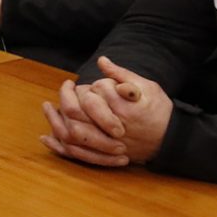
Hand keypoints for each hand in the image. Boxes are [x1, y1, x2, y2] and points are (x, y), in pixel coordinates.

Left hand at [40, 57, 174, 167]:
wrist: (171, 140)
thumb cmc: (160, 111)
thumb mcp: (147, 87)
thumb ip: (122, 74)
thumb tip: (102, 60)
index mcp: (123, 109)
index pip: (94, 95)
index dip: (88, 87)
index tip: (86, 83)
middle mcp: (112, 129)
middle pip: (77, 114)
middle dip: (66, 99)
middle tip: (65, 88)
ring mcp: (106, 145)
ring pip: (72, 134)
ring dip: (55, 120)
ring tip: (47, 108)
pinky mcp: (103, 156)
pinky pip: (75, 154)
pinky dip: (59, 146)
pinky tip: (46, 137)